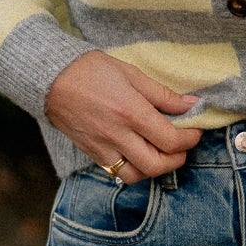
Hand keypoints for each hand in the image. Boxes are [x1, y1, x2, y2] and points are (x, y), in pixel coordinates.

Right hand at [44, 51, 201, 181]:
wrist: (51, 78)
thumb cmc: (91, 70)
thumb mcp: (130, 73)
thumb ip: (162, 93)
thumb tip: (191, 105)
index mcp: (130, 112)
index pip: (170, 139)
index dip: (190, 138)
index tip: (195, 129)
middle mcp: (117, 134)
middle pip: (157, 164)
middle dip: (178, 158)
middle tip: (183, 145)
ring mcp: (103, 148)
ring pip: (137, 175)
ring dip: (155, 168)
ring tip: (162, 152)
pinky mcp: (92, 154)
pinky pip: (118, 173)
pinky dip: (135, 170)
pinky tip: (140, 155)